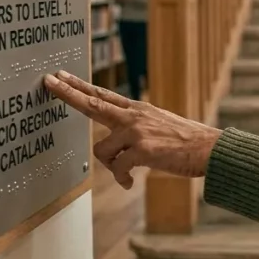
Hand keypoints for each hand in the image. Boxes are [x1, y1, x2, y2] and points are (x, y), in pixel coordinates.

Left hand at [43, 70, 220, 189]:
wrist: (210, 149)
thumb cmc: (186, 142)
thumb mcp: (159, 127)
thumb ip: (135, 131)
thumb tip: (117, 150)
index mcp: (138, 110)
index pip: (102, 95)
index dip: (79, 86)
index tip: (59, 76)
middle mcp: (134, 116)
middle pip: (93, 103)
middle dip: (68, 93)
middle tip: (47, 82)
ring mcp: (137, 131)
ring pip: (102, 150)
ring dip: (110, 166)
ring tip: (126, 173)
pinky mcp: (143, 150)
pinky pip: (117, 168)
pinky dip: (121, 178)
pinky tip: (130, 182)